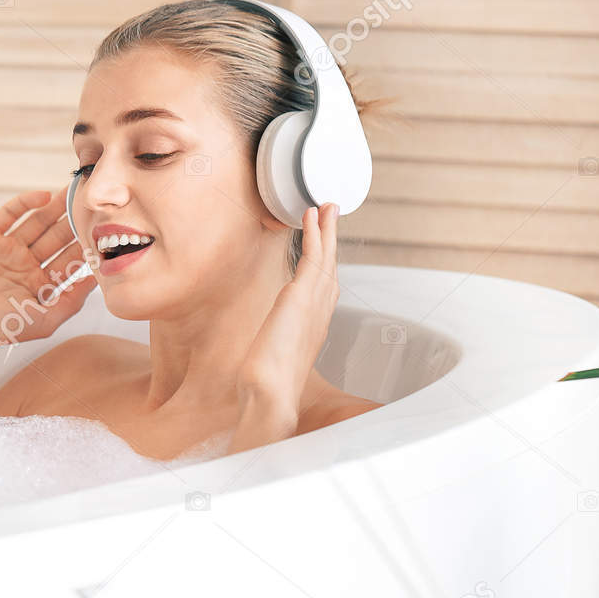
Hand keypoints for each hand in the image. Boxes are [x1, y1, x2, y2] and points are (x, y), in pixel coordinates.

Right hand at [0, 187, 97, 376]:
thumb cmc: (3, 327)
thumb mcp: (48, 318)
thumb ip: (74, 298)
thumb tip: (97, 277)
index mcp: (38, 284)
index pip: (67, 259)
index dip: (84, 244)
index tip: (103, 230)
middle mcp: (24, 264)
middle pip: (55, 237)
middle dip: (72, 220)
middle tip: (91, 202)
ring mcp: (6, 249)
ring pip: (35, 222)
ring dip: (54, 207)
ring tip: (73, 191)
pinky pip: (9, 214)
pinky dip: (25, 203)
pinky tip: (44, 196)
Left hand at [229, 203, 339, 450]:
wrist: (272, 392)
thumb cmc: (269, 384)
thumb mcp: (275, 357)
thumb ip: (276, 346)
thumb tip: (266, 353)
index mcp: (316, 324)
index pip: (325, 285)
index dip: (327, 262)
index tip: (326, 245)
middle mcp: (321, 309)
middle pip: (331, 264)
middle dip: (331, 238)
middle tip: (332, 212)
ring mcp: (315, 301)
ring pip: (326, 255)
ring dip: (326, 228)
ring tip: (326, 205)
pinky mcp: (302, 295)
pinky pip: (313, 255)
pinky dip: (314, 233)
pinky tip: (310, 216)